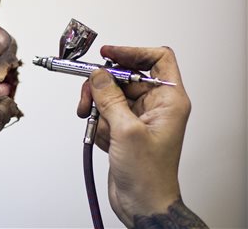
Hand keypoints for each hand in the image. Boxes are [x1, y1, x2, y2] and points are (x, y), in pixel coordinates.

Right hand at [77, 46, 190, 226]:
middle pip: (125, 76)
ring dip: (96, 105)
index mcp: (168, 100)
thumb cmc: (148, 175)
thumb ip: (110, 98)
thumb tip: (98, 74)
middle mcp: (155, 105)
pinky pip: (105, 111)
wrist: (142, 203)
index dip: (132, 52)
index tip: (108, 54)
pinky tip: (100, 137)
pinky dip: (97, 121)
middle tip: (87, 94)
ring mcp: (138, 116)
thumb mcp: (126, 131)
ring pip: (110, 94)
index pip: (157, 59)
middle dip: (102, 85)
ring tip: (90, 120)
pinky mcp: (124, 127)